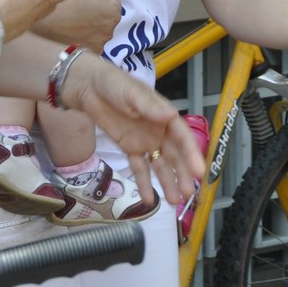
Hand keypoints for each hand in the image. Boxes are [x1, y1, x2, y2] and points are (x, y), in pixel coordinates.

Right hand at [33, 0, 120, 49]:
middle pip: (105, 12)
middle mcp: (110, 31)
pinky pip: (90, 39)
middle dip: (94, 6)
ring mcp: (99, 44)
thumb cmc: (65, 6)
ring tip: (71, 17)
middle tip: (76, 5)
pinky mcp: (88, 53)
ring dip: (89, 20)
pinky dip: (84, 35)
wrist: (41, 29)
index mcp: (114, 13)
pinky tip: (70, 30)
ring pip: (98, 26)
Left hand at [60, 57, 203, 207]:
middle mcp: (159, 131)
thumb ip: (150, 107)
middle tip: (188, 194)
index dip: (192, 155)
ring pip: (160, 165)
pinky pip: (139, 168)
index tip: (199, 172)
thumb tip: (170, 116)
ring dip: (168, 182)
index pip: (183, 138)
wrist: (87, 87)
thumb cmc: (114, 84)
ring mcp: (145, 141)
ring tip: (174, 202)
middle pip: (175, 156)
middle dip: (182, 174)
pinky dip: (144, 184)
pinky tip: (149, 200)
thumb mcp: (132, 94)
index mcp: (165, 116)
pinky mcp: (129, 149)